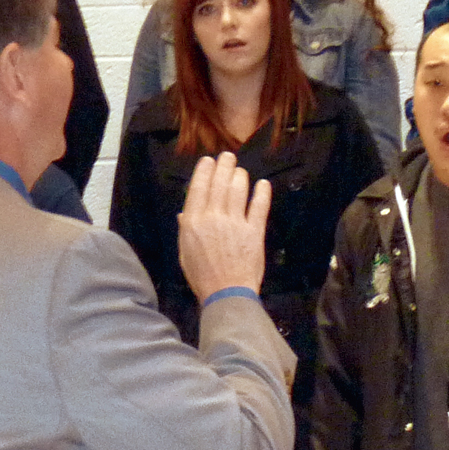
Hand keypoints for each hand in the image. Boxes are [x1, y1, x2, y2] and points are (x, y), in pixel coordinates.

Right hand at [179, 152, 270, 302]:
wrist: (226, 292)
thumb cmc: (202, 276)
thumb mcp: (185, 252)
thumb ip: (186, 230)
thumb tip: (185, 214)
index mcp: (193, 221)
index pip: (199, 187)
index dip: (205, 171)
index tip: (209, 161)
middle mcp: (213, 217)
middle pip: (219, 183)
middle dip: (224, 166)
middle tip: (229, 157)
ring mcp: (234, 223)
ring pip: (238, 190)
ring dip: (240, 176)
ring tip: (241, 171)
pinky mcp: (254, 231)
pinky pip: (258, 206)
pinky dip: (262, 193)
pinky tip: (263, 184)